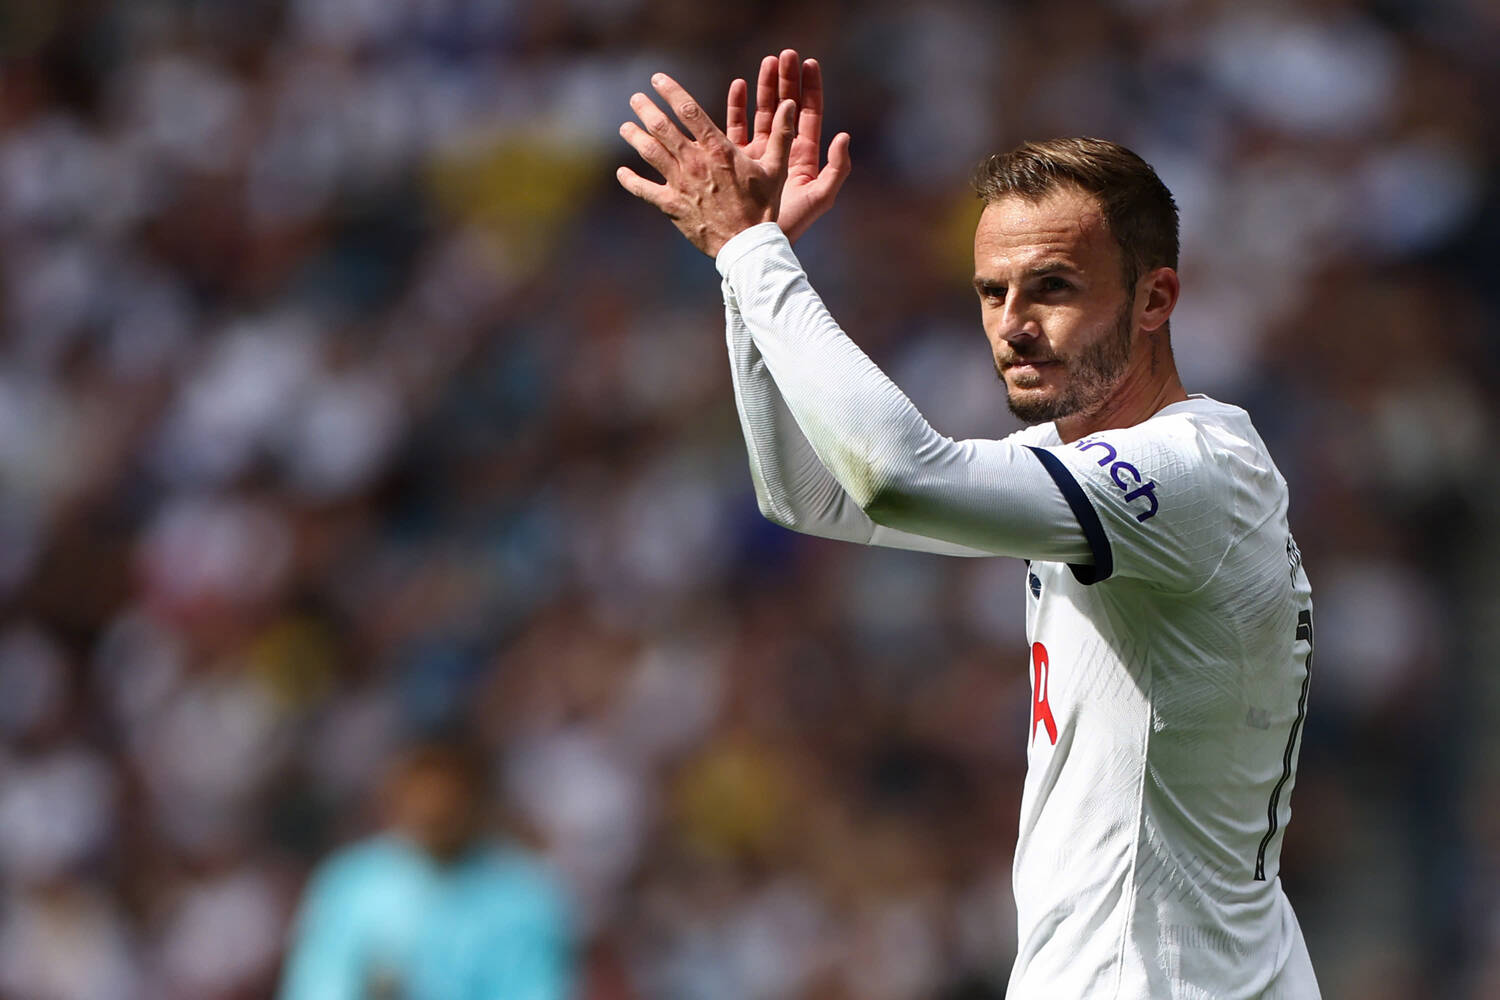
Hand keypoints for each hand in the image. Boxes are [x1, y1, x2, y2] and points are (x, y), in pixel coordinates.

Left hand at [617, 74, 796, 257]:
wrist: (747, 244)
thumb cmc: (763, 206)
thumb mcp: (776, 168)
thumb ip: (782, 134)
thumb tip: (791, 103)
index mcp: (717, 148)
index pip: (688, 109)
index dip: (670, 90)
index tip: (657, 79)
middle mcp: (694, 161)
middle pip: (661, 126)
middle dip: (645, 108)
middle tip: (636, 98)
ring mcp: (680, 183)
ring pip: (649, 152)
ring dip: (634, 136)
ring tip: (625, 126)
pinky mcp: (671, 205)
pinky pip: (643, 190)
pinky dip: (630, 180)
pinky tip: (621, 172)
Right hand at [726, 49, 851, 243]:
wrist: (759, 243)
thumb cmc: (793, 224)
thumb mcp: (821, 197)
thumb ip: (837, 168)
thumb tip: (844, 136)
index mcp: (804, 156)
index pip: (809, 114)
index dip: (809, 89)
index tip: (808, 63)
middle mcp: (782, 151)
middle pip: (786, 106)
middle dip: (786, 80)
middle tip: (785, 54)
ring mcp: (759, 154)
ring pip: (762, 112)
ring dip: (764, 87)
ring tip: (765, 62)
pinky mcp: (738, 159)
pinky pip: (737, 126)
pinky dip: (738, 105)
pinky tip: (739, 85)